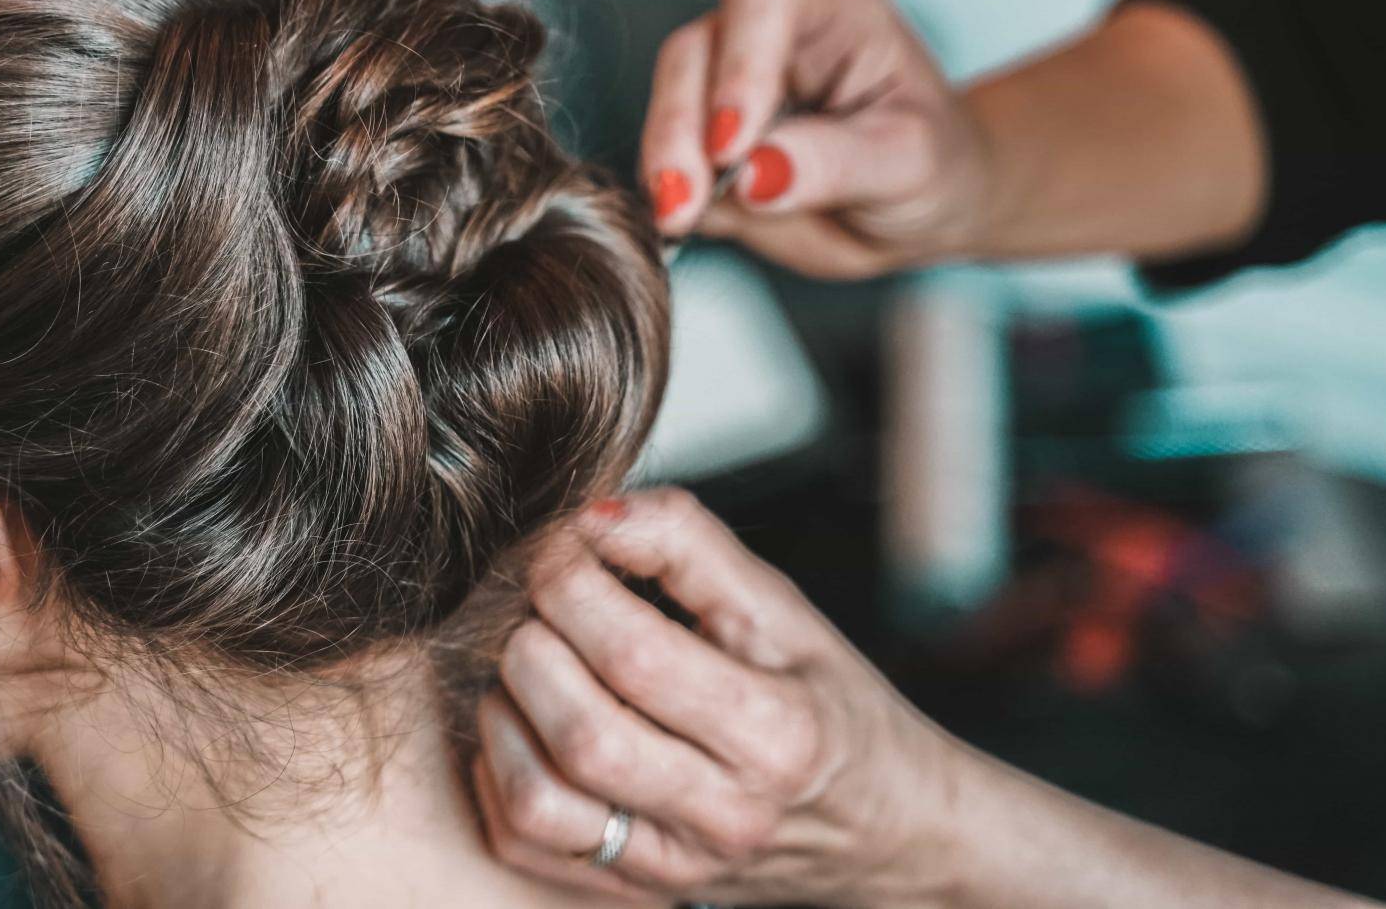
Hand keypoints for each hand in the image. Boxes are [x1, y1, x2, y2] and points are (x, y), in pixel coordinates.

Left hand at [473, 488, 965, 907]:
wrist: (885, 824)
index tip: (564, 547)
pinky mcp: (637, 890)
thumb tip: (594, 515)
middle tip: (543, 605)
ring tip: (531, 667)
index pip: (635, 654)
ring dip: (506, 717)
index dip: (574, 583)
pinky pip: (527, 846)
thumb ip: (689, 545)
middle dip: (533, 646)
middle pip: (581, 732)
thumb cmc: (828, 703)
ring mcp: (677, 864)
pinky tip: (527, 727)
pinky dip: (499, 778)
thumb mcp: (783, 607)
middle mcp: (726, 813)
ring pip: (539, 804)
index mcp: (777, 733)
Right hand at [643, 0, 990, 278]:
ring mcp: (727, 83)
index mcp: (832, 5)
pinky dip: (662, 190)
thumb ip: (837, 163)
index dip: (738, 66)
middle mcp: (769, 32)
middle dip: (682, 127)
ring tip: (679, 218)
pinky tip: (677, 223)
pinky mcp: (704, 138)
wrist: (922, 208)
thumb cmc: (935, 163)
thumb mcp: (908, 164)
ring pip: (667, 99)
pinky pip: (664, 155)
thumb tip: (754, 174)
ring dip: (664, 160)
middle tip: (688, 198)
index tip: (734, 145)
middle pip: (694, 50)